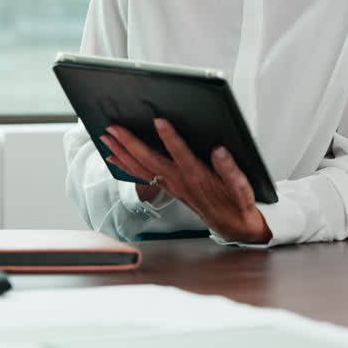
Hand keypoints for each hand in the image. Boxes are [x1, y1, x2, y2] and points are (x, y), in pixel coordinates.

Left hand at [99, 118, 271, 243]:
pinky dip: (126, 167)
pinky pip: (142, 176)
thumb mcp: (241, 187)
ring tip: (106, 139)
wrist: (233, 227)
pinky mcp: (168, 188)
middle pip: (149, 160)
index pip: (181, 154)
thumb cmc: (236, 203)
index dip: (170, 137)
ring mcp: (171, 186)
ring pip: (141, 168)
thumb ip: (230, 169)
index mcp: (198, 177)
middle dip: (130, 143)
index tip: (159, 120)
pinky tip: (115, 159)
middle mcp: (179, 181)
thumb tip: (220, 151)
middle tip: (114, 128)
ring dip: (122, 153)